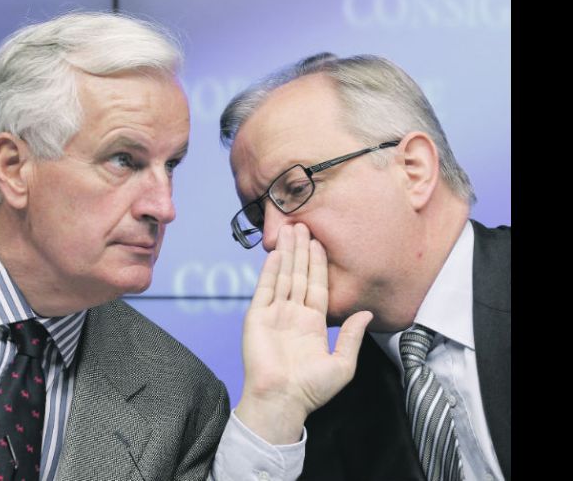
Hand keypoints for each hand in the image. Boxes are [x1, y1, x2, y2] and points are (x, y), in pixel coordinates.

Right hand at [235, 223, 372, 443]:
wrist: (281, 400)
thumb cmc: (311, 390)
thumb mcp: (342, 364)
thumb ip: (352, 336)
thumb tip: (367, 314)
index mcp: (313, 323)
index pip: (317, 286)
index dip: (319, 264)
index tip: (320, 242)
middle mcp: (293, 315)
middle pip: (299, 275)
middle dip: (301, 250)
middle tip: (303, 224)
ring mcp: (274, 314)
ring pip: (282, 277)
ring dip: (286, 253)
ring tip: (289, 230)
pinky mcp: (257, 318)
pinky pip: (264, 289)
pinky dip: (269, 271)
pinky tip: (275, 254)